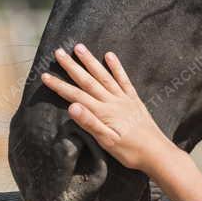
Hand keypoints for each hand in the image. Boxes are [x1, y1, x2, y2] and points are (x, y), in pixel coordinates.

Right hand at [41, 43, 176, 173]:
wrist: (156, 152)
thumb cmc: (130, 151)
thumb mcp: (107, 141)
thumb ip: (90, 122)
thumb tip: (71, 106)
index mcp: (103, 112)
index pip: (76, 96)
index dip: (59, 85)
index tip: (45, 75)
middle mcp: (112, 101)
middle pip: (88, 81)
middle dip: (72, 66)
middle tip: (58, 52)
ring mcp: (123, 98)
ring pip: (104, 75)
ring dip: (91, 61)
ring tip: (79, 47)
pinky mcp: (134, 99)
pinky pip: (124, 79)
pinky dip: (116, 67)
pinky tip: (109, 55)